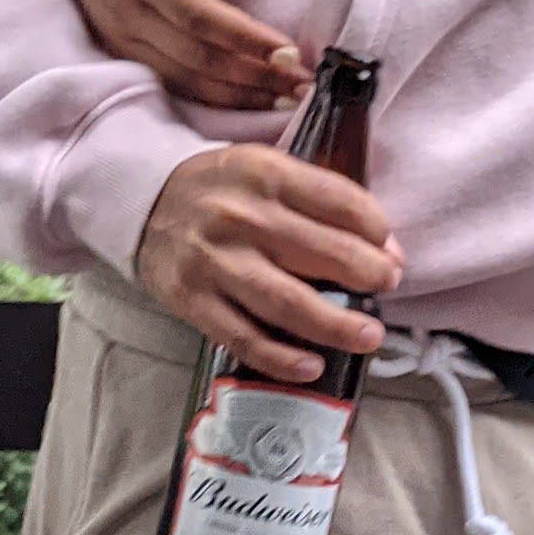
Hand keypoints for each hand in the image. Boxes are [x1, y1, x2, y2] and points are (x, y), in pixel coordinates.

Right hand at [57, 0, 304, 109]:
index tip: (290, 52)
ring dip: (240, 96)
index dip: (246, 39)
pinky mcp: (123, 55)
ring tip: (287, 99)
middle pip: (198, 57)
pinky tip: (250, 100)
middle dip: (255, 75)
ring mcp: (122, 40)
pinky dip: (215, 98)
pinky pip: (173, 85)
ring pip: (187, 80)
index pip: (199, 16)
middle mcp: (128, 14)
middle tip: (303, 85)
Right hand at [136, 145, 403, 379]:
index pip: (339, 201)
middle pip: (321, 253)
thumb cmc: (221, 189)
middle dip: (368, 273)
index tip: (391, 249)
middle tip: (390, 285)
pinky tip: (312, 366)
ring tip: (370, 336)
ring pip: (287, 303)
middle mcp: (239, 217)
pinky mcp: (192, 300)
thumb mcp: (264, 168)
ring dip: (337, 325)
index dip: (376, 228)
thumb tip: (383, 246)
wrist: (142, 202)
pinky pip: (244, 338)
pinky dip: (281, 358)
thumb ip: (317, 198)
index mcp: (264, 174)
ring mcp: (214, 262)